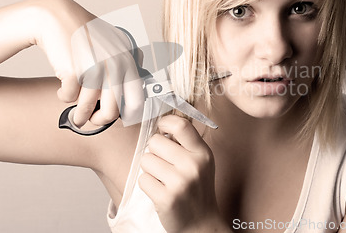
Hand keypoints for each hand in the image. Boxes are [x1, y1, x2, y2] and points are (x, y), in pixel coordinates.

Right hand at [31, 0, 143, 126]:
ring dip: (79, 115)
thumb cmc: (85, 32)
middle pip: (112, 112)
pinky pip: (68, 98)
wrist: (56, 17)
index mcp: (128, 61)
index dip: (127, 116)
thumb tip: (144, 84)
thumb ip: (130, 61)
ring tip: (75, 115)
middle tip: (92, 120)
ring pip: (87, 108)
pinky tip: (63, 89)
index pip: (137, 100)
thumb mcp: (115, 41)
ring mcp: (96, 69)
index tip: (117, 119)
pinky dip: (63, 97)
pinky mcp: (74, 71)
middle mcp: (115, 66)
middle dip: (99, 121)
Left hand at [138, 115, 226, 232]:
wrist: (201, 224)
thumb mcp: (200, 162)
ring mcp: (180, 182)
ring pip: (145, 160)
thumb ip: (186, 143)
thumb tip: (161, 123)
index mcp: (202, 153)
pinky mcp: (166, 198)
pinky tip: (161, 192)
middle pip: (155, 142)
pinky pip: (143, 179)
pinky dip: (148, 185)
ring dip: (150, 170)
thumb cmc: (197, 189)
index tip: (162, 130)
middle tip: (165, 165)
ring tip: (164, 180)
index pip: (180, 125)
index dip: (165, 123)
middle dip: (154, 152)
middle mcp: (193, 165)